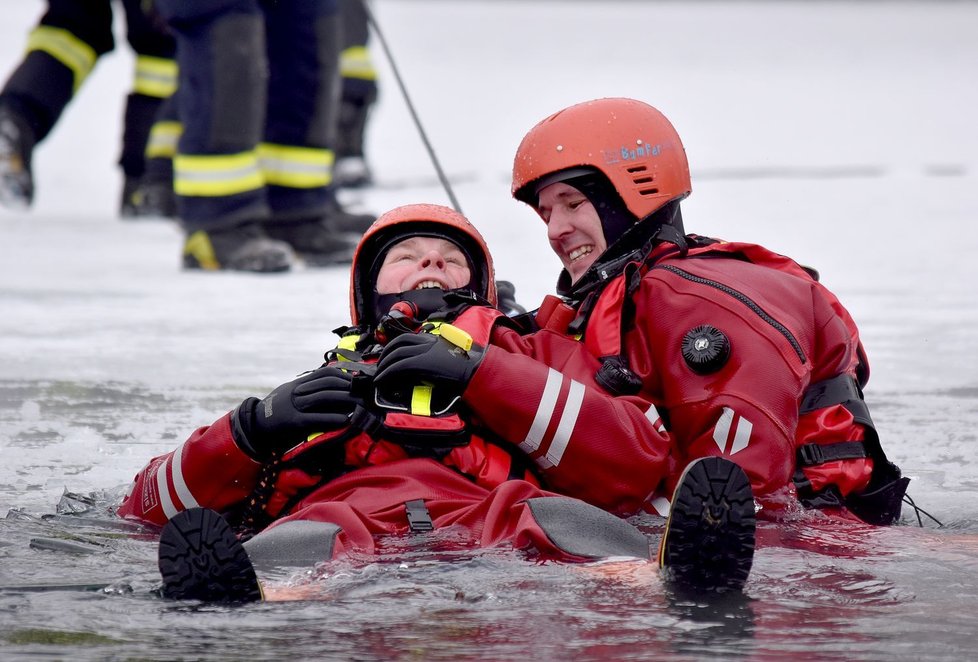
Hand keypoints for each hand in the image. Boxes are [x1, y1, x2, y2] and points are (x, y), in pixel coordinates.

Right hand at [232, 365, 357, 459]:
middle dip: (349, 388)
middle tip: (365, 395)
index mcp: (298, 384)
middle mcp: (297, 391)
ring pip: (324, 398)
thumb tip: (333, 390)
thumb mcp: (291, 395)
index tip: (357, 382)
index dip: (343, 376)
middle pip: (328, 384)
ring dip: (346, 401)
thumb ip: (308, 391)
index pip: (324, 374)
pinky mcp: (294, 422)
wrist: (255, 425)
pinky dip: (333, 418)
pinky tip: (345, 420)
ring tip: (361, 406)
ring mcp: (295, 406)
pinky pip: (316, 418)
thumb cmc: (278, 412)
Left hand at [373, 332, 484, 395]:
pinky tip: (381, 381)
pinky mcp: (422, 363)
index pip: (407, 338)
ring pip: (396, 354)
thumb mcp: (451, 357)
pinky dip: (387, 374)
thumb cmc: (469, 367)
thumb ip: (438, 357)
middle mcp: (427, 342)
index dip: (393, 347)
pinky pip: (399, 367)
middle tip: (380, 366)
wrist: (476, 371)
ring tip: (378, 376)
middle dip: (385, 354)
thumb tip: (428, 367)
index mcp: (434, 339)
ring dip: (384, 365)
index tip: (388, 355)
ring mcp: (424, 351)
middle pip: (398, 343)